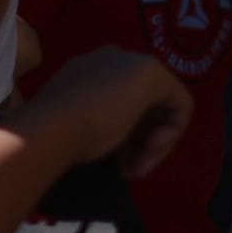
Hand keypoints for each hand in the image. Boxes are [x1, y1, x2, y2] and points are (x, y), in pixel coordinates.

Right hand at [12, 46, 194, 180]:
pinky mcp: (153, 72)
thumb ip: (99, 128)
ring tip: (136, 169)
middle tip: (131, 171)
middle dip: (141, 143)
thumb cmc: (57, 135)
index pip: (119, 102)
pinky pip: (179, 105)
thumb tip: (121, 148)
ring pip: (160, 109)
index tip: (117, 165)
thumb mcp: (79, 132)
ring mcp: (131, 63)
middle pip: (144, 106)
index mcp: (86, 73)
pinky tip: (150, 150)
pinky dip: (170, 134)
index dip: (125, 138)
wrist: (52, 127)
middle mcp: (111, 61)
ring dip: (153, 145)